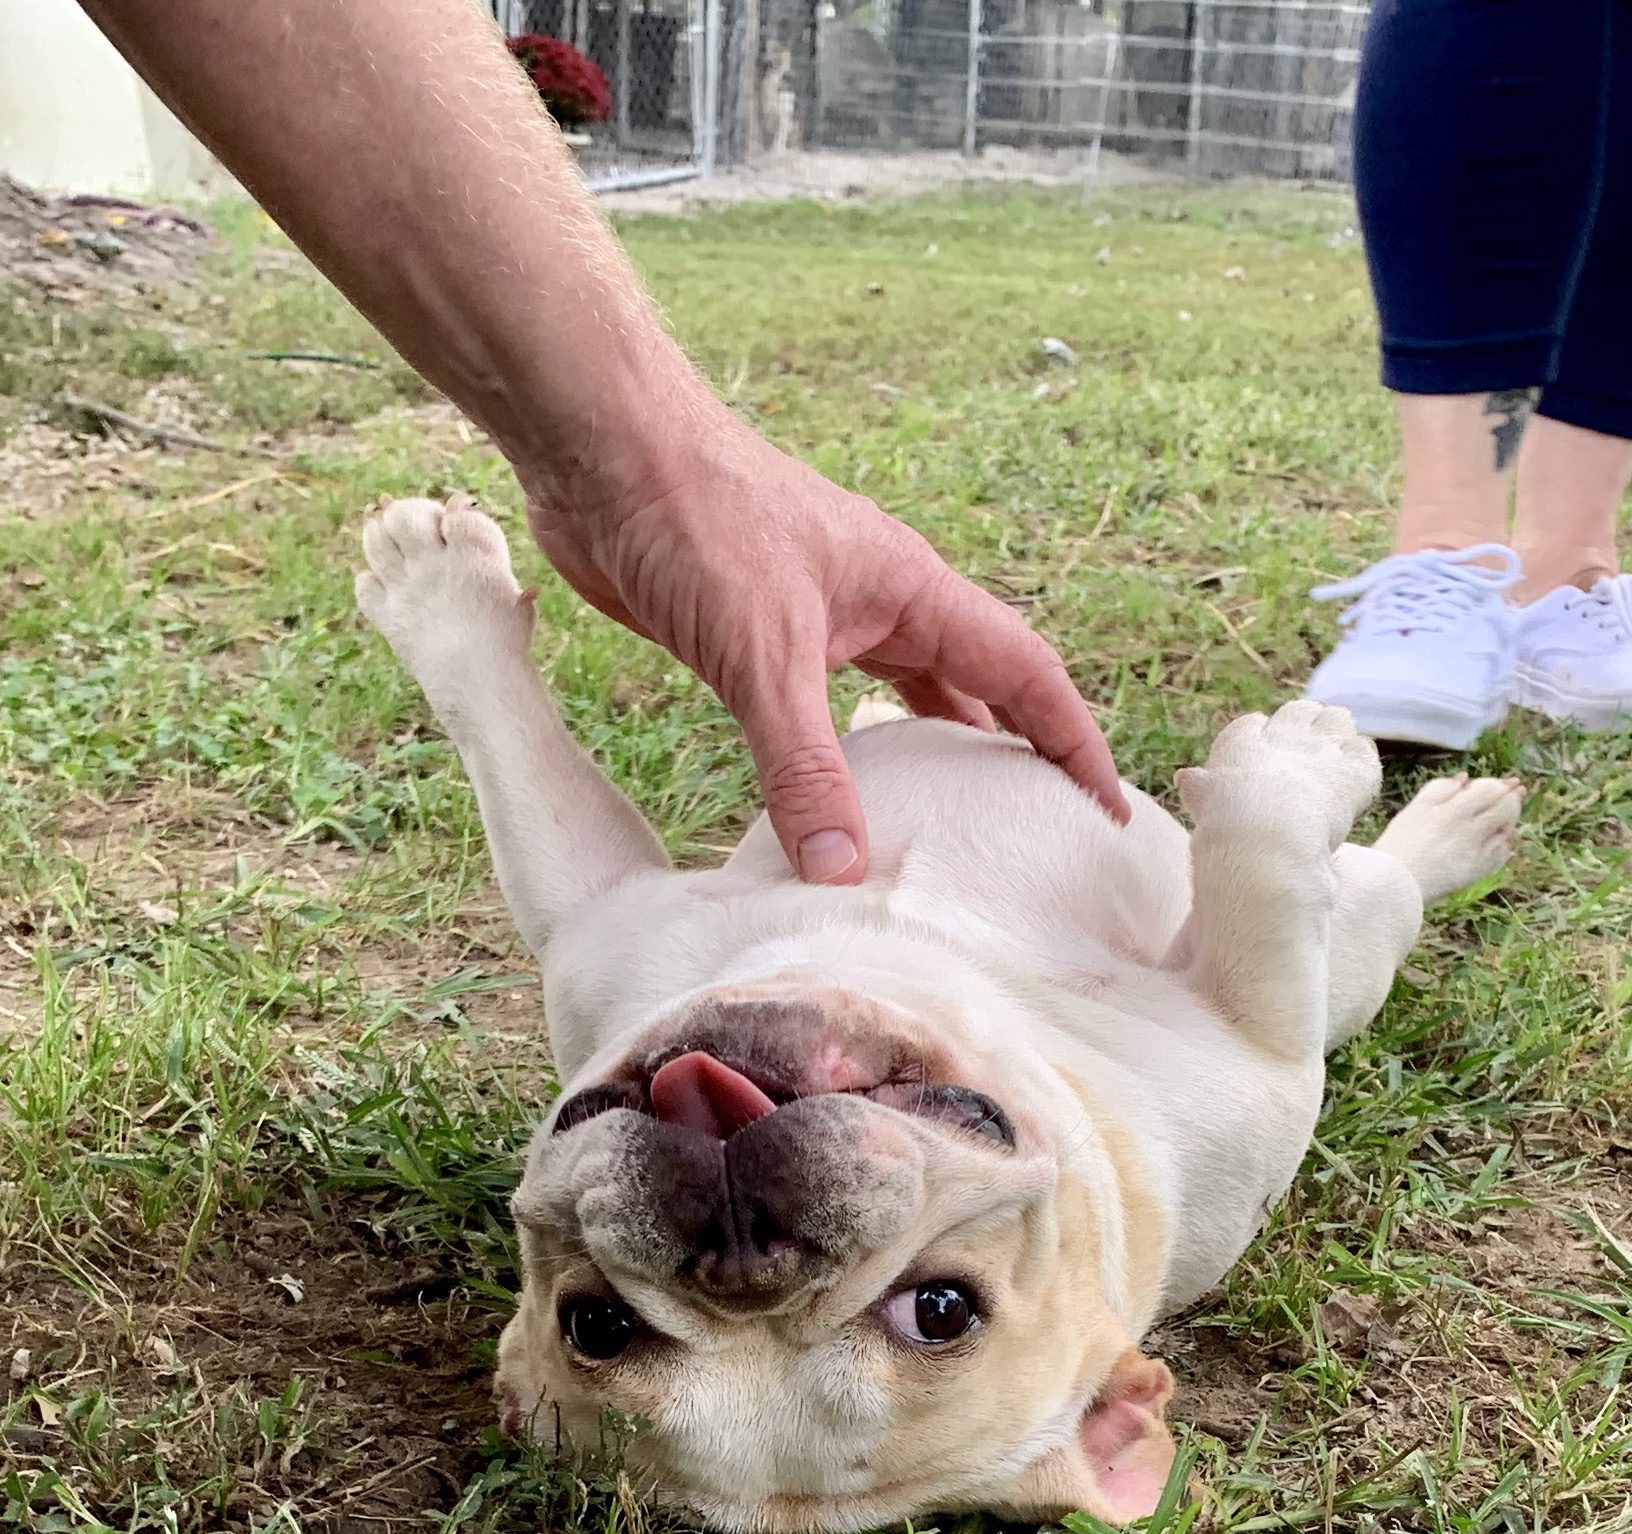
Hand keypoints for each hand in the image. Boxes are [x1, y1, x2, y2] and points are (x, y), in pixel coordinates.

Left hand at [521, 412, 1126, 884]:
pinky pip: (829, 713)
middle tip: (1038, 842)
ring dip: (929, 766)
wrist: (599, 451)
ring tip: (953, 840)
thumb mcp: (763, 651)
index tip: (1106, 812)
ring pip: (902, 703)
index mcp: (913, 591)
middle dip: (1013, 763)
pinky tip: (840, 804)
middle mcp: (881, 606)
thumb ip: (803, 762)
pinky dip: (845, 761)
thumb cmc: (696, 516)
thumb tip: (843, 868)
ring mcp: (822, 621)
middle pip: (975, 693)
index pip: (1025, 674)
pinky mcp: (761, 640)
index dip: (1074, 743)